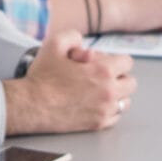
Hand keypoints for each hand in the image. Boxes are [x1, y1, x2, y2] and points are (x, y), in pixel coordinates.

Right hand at [4, 28, 135, 133]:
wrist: (31, 105)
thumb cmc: (42, 76)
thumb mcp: (54, 44)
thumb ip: (73, 36)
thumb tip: (84, 43)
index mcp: (103, 70)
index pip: (127, 63)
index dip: (115, 60)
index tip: (103, 63)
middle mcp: (109, 91)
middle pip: (130, 83)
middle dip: (118, 78)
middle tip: (102, 78)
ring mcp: (105, 109)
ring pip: (125, 101)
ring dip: (116, 95)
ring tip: (100, 92)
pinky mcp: (98, 124)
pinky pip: (116, 117)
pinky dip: (109, 111)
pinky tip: (95, 105)